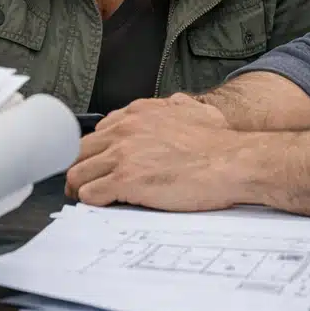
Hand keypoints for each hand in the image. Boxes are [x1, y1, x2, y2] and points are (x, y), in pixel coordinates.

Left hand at [65, 94, 243, 210]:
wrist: (232, 161)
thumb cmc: (219, 142)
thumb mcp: (194, 110)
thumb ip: (174, 106)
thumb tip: (172, 105)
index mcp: (137, 113)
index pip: (98, 132)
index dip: (97, 151)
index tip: (100, 163)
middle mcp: (124, 130)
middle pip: (80, 151)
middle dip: (80, 169)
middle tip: (84, 185)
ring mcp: (122, 155)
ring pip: (77, 173)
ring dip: (80, 188)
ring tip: (88, 198)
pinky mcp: (125, 180)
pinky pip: (90, 193)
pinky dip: (92, 202)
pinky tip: (103, 205)